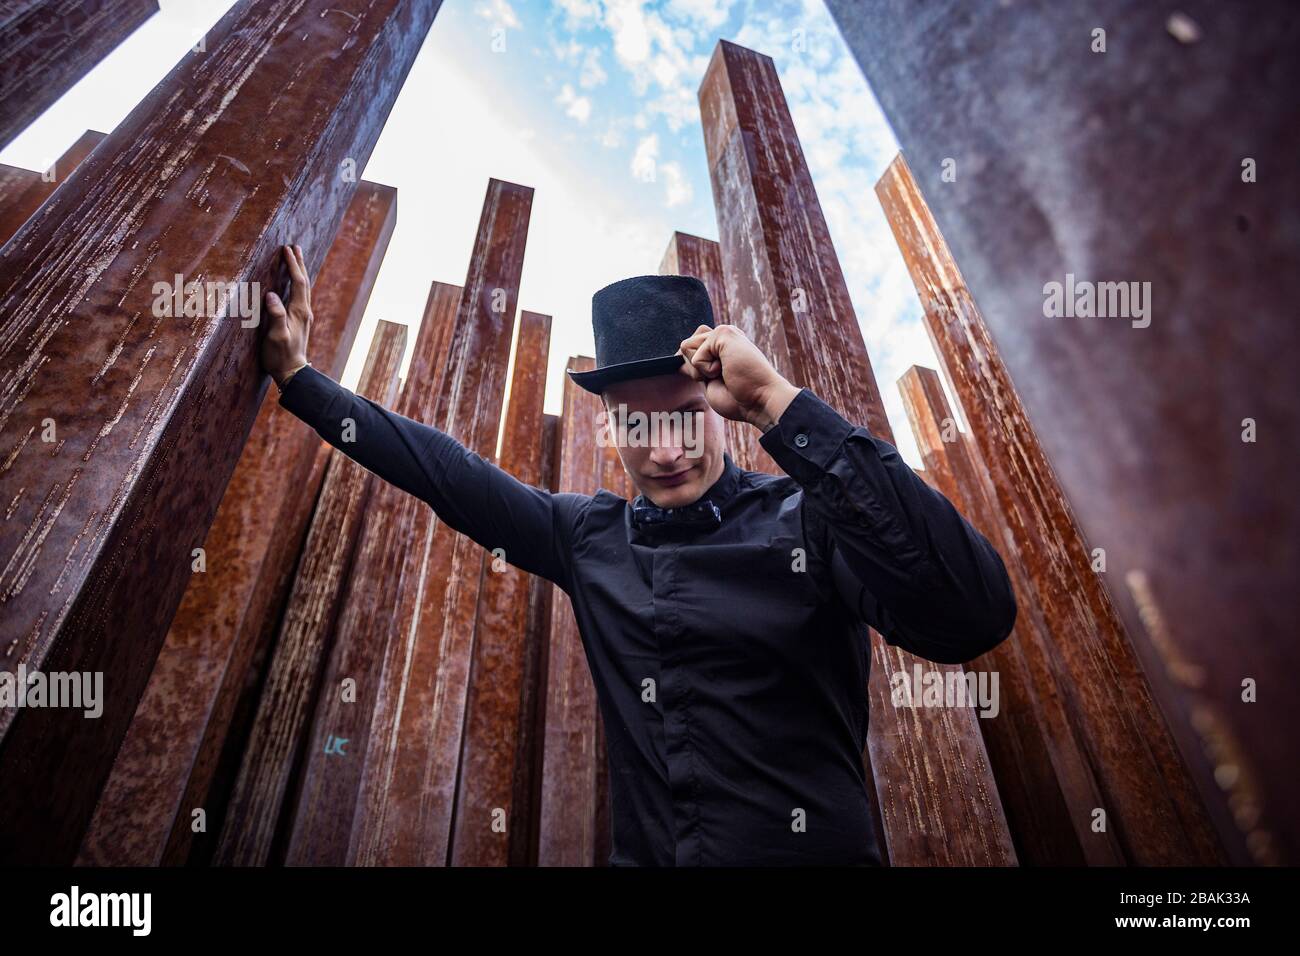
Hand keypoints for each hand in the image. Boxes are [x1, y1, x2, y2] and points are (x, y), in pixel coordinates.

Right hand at [262, 244, 311, 386]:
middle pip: (304, 282)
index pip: (298, 282)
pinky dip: (296, 284)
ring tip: (295, 259)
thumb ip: (275, 315)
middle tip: (295, 247)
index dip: (292, 265)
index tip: (287, 249)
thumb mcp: (276, 335)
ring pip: (303, 288)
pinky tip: (293, 285)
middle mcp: (304, 311)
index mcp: (300, 311)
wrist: (292, 372)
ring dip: (299, 272)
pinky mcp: (299, 321)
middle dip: (299, 263)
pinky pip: (299, 296)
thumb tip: (271, 294)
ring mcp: (303, 316)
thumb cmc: (280, 355)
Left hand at [677, 324, 800, 429]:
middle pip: (686, 346)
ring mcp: (724, 332)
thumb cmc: (739, 399)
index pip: (690, 348)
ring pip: (686, 347)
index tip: (720, 380)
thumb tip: (676, 358)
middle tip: (722, 377)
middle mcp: (723, 336)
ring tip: (725, 373)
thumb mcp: (709, 383)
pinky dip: (707, 370)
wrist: (761, 402)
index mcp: (721, 346)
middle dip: (695, 368)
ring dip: (701, 370)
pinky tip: (728, 370)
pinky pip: (695, 356)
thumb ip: (694, 368)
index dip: (695, 368)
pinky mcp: (723, 334)